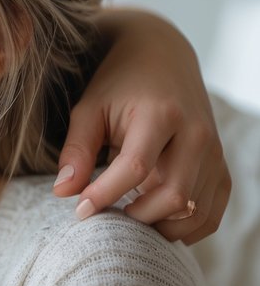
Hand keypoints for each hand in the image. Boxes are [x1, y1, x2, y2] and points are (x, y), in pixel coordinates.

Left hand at [54, 8, 229, 243]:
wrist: (163, 58)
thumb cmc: (119, 85)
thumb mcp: (89, 109)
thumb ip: (77, 150)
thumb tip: (63, 192)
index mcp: (161, 114)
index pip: (135, 168)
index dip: (105, 195)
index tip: (81, 210)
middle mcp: (197, 134)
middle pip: (173, 196)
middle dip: (136, 217)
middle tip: (107, 216)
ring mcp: (215, 153)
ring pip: (195, 211)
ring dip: (159, 226)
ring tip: (128, 215)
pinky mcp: (221, 168)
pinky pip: (210, 214)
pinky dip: (184, 228)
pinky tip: (154, 220)